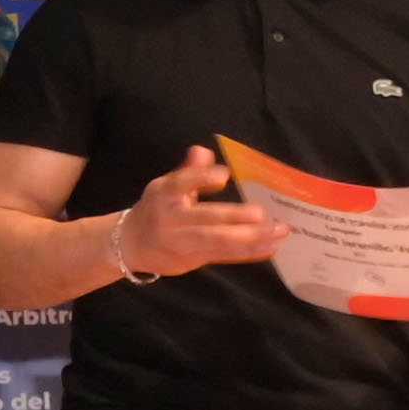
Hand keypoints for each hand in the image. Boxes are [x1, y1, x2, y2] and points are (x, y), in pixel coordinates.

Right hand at [114, 145, 281, 281]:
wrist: (130, 245)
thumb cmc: (156, 210)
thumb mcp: (166, 186)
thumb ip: (188, 171)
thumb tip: (202, 151)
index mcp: (164, 194)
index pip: (181, 183)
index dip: (200, 179)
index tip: (223, 176)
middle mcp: (172, 218)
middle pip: (205, 219)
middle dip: (234, 217)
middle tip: (261, 214)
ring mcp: (182, 241)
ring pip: (218, 241)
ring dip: (251, 238)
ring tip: (278, 231)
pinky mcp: (193, 259)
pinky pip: (224, 256)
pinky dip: (249, 252)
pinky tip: (271, 247)